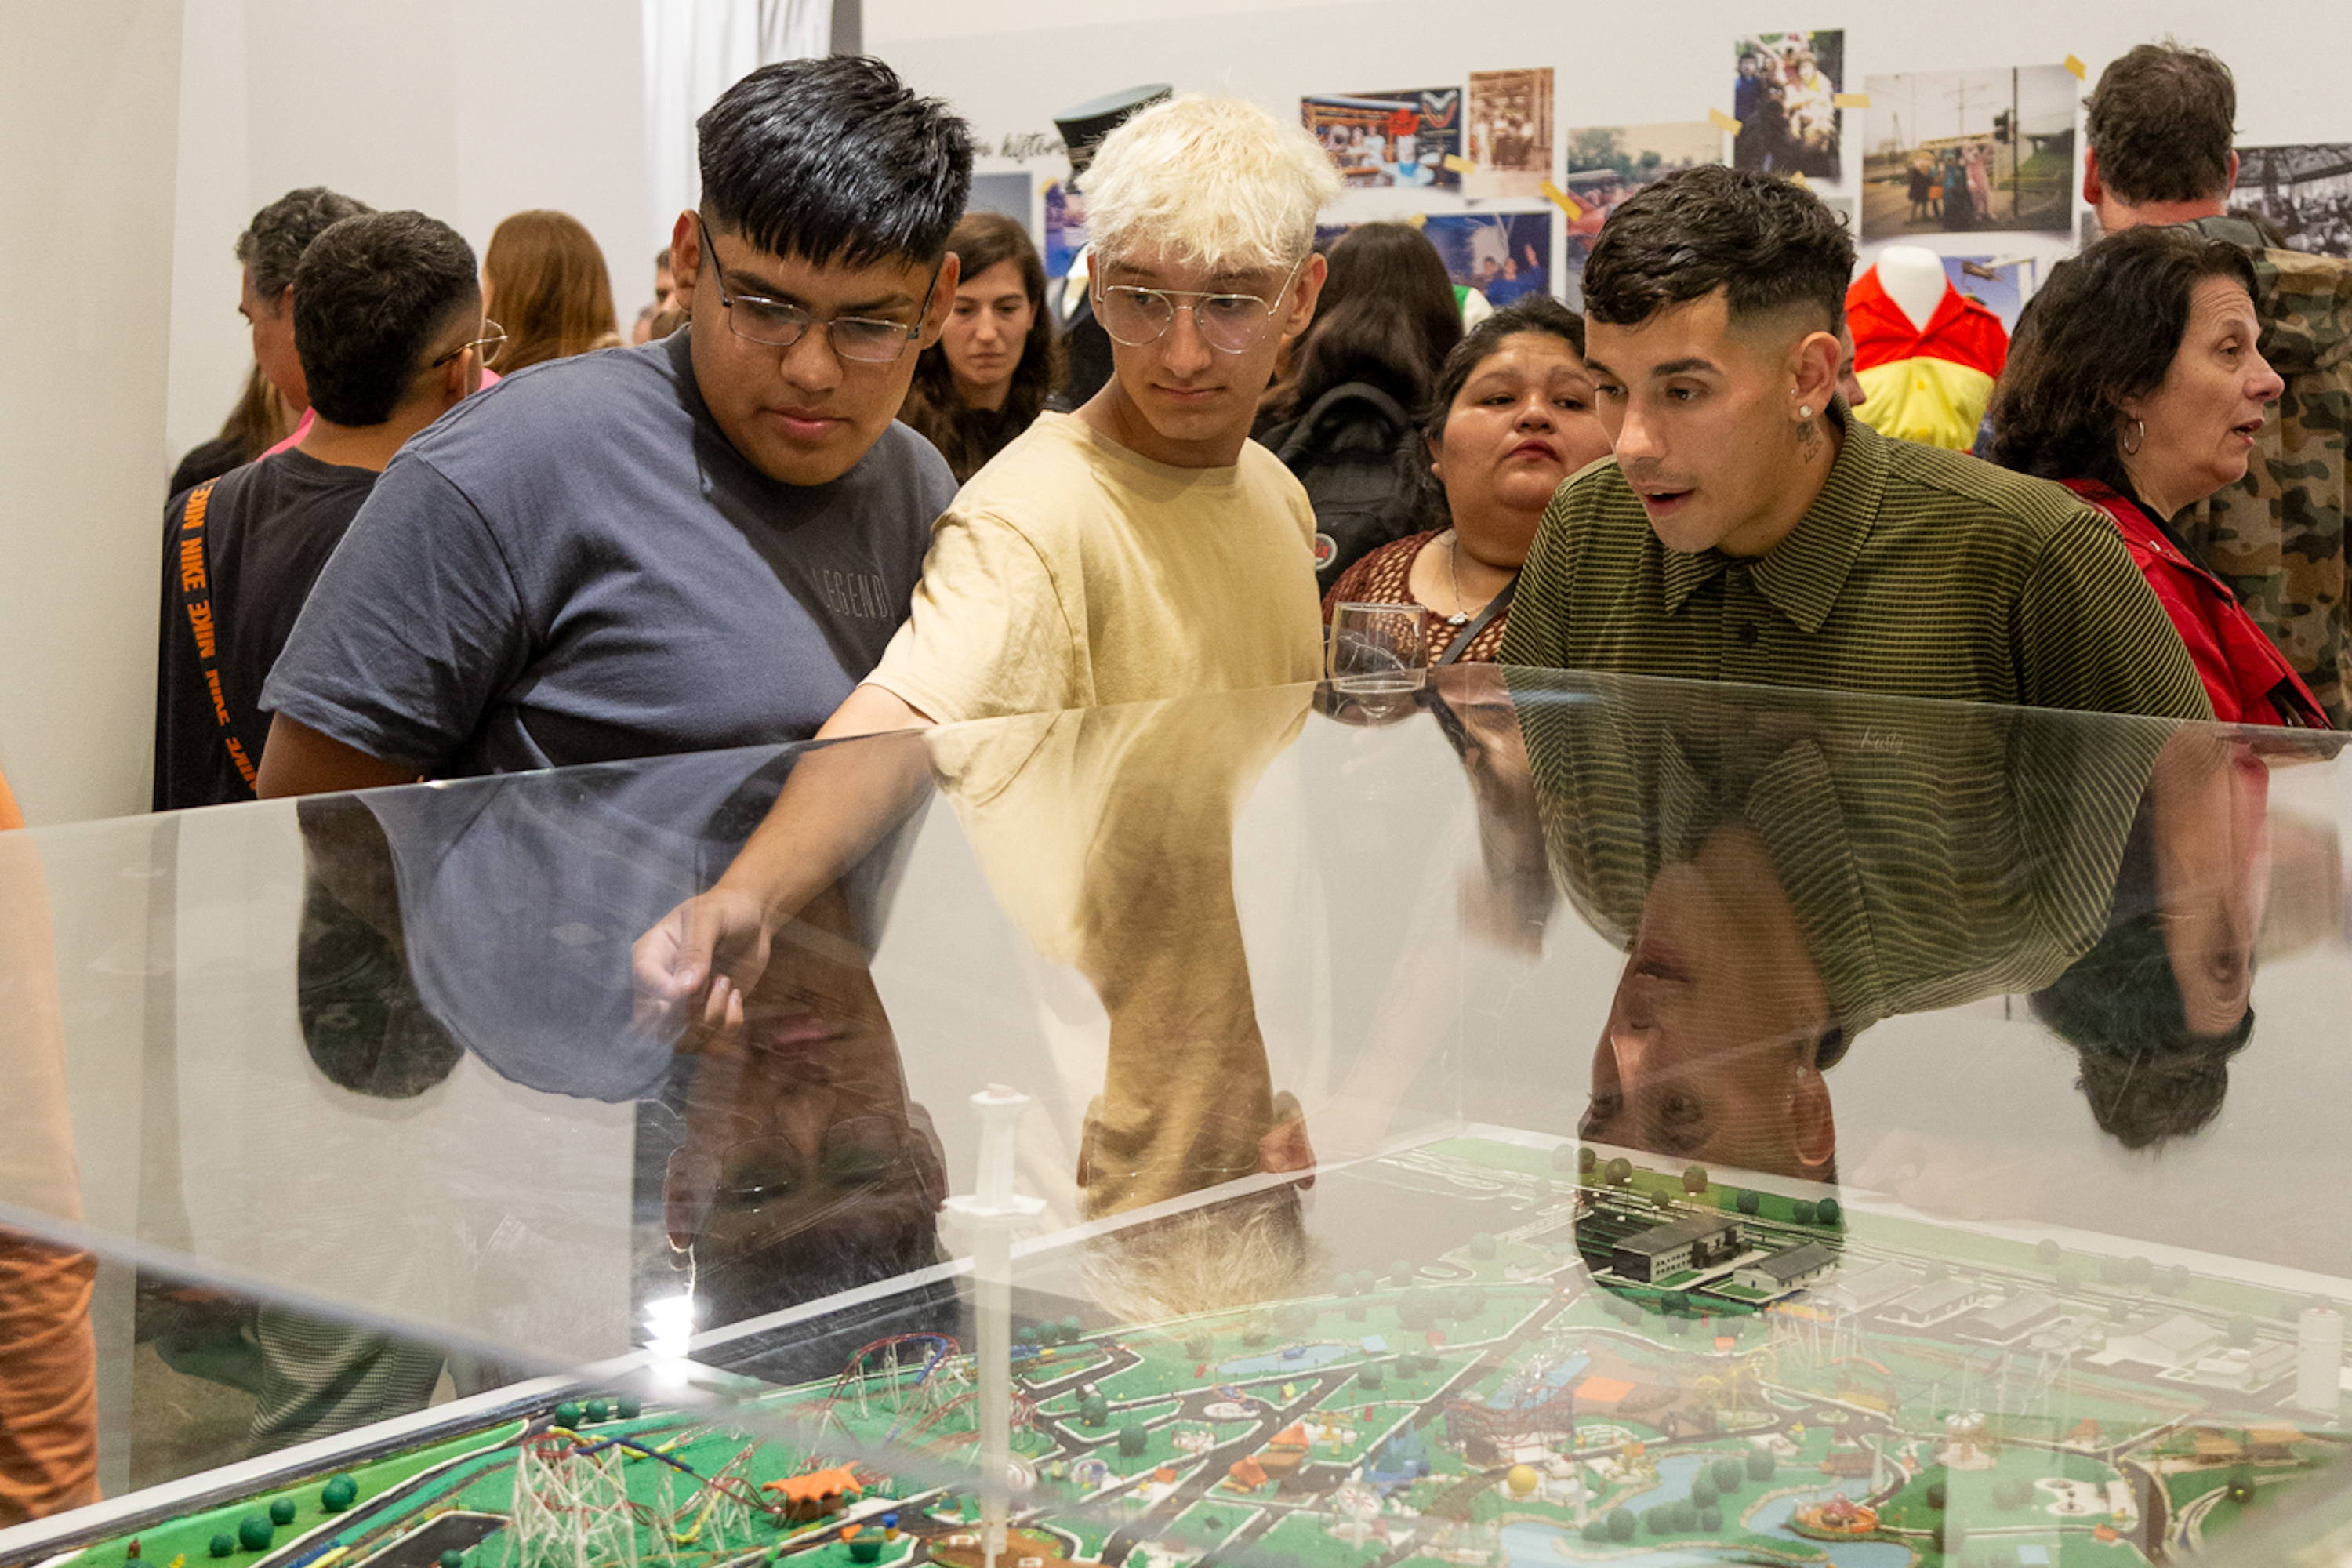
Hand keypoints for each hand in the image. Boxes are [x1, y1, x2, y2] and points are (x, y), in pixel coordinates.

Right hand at [631, 886, 770, 1048]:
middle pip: (656, 1025)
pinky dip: (728, 1026)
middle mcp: (660, 986)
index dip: (665, 992)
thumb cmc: (726, 910)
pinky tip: (736, 995)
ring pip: (684, 1042)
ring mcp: (682, 1005)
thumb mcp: (710, 918)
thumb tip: (684, 988)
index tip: (695, 986)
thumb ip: (696, 949)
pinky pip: (710, 1043)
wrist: (753, 919)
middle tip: (717, 980)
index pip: (642, 983)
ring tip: (726, 983)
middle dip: (691, 1012)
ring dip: (712, 1019)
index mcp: (650, 954)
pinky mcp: (706, 1017)